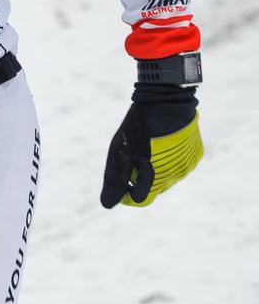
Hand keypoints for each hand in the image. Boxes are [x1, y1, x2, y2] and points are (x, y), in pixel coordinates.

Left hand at [101, 83, 202, 208]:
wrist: (166, 99)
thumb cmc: (139, 125)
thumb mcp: (120, 152)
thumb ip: (115, 181)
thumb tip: (108, 204)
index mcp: (156, 178)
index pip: (140, 200)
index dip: (127, 192)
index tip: (121, 179)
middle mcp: (176, 176)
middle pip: (154, 188)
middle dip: (142, 177)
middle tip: (135, 154)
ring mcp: (189, 165)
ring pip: (168, 175)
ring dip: (157, 167)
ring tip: (150, 144)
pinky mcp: (196, 154)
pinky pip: (181, 163)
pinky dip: (171, 157)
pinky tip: (164, 140)